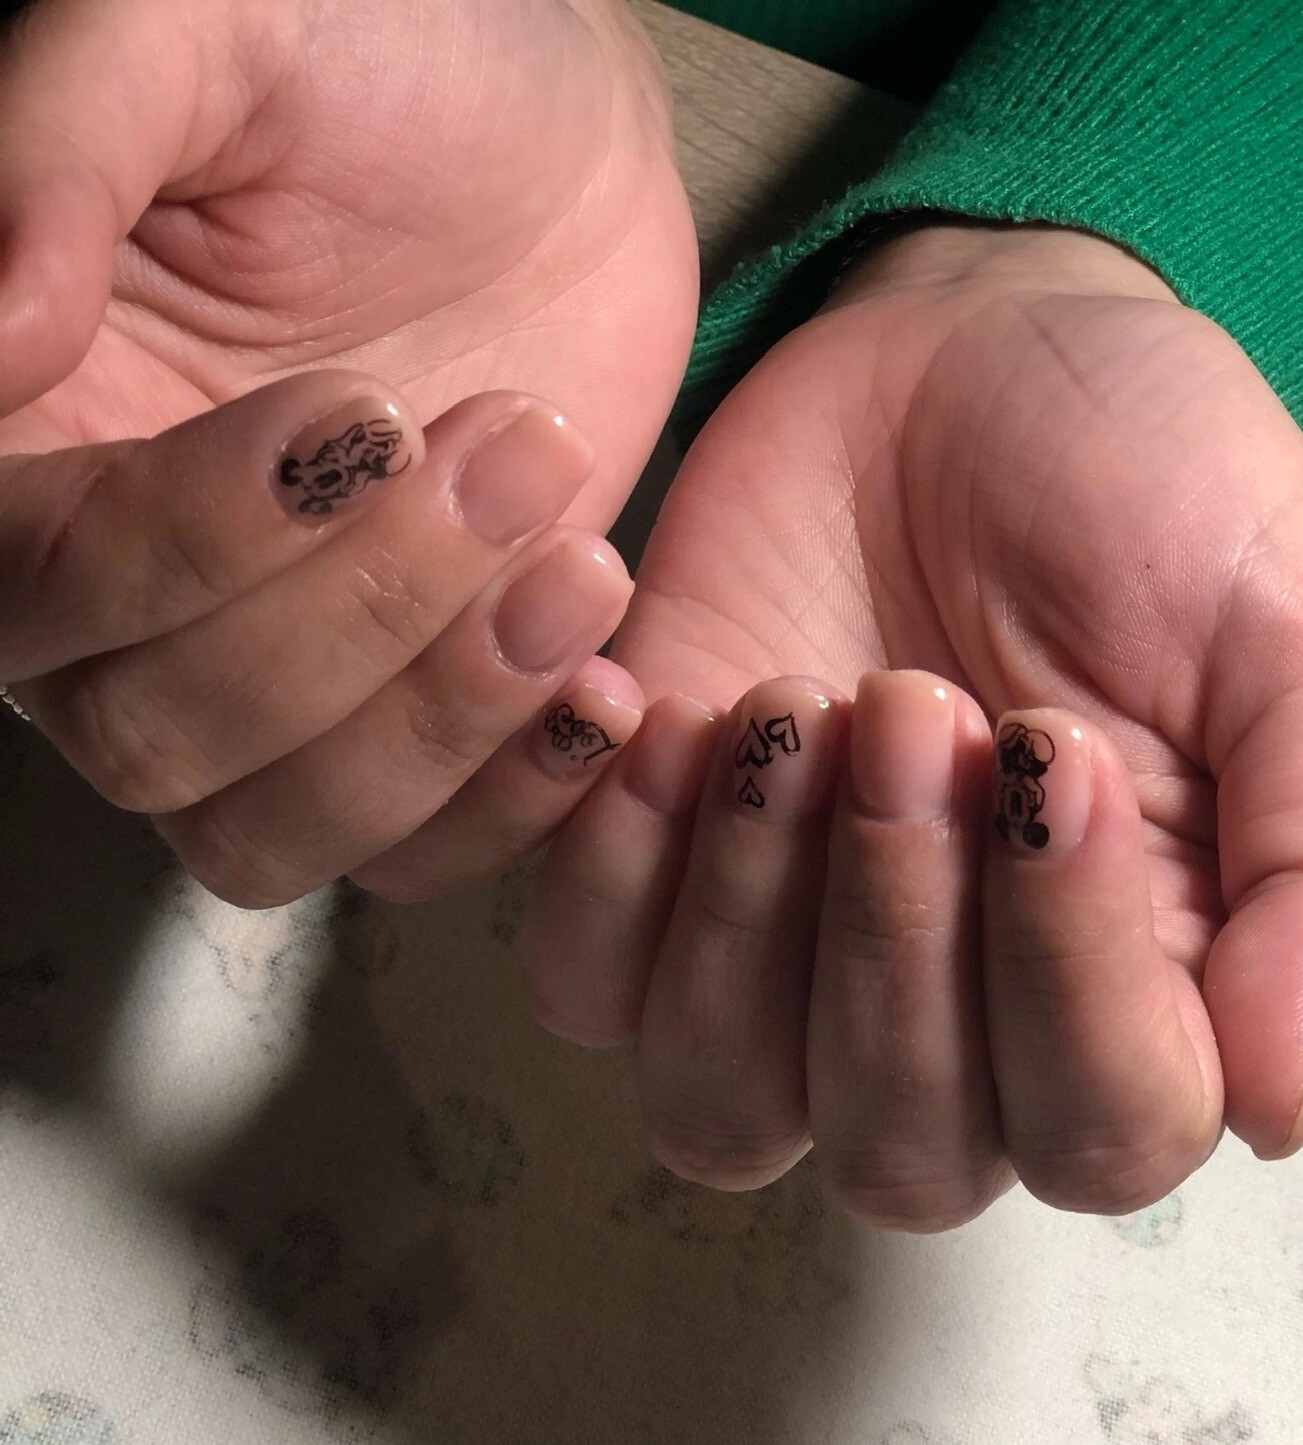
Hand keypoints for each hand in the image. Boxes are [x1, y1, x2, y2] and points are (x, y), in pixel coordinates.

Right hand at [0, 0, 694, 901]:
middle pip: (156, 738)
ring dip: (435, 722)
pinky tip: (602, 684)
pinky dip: (510, 800)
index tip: (364, 413)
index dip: (191, 542)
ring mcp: (261, 686)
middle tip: (506, 452)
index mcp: (31, 447)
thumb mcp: (207, 32)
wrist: (559, 142)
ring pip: (269, 834)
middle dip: (354, 619)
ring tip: (580, 562)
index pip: (38, 588)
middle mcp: (116, 604)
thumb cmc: (378, 56)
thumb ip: (66, 154)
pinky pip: (410, 859)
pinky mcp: (401, 729)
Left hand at [524, 226, 1302, 1224]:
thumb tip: (1281, 1108)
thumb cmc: (1150, 495)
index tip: (1051, 751)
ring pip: (724, 1110)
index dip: (1068, 982)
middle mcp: (962, 1039)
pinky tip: (658, 709)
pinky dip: (613, 867)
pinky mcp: (647, 896)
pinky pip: (584, 988)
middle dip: (896, 933)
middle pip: (901, 1157)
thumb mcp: (1301, 642)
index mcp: (1147, 1004)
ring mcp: (785, 982)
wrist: (962, 361)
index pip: (1105, 1133)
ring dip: (745, 922)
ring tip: (787, 707)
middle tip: (908, 703)